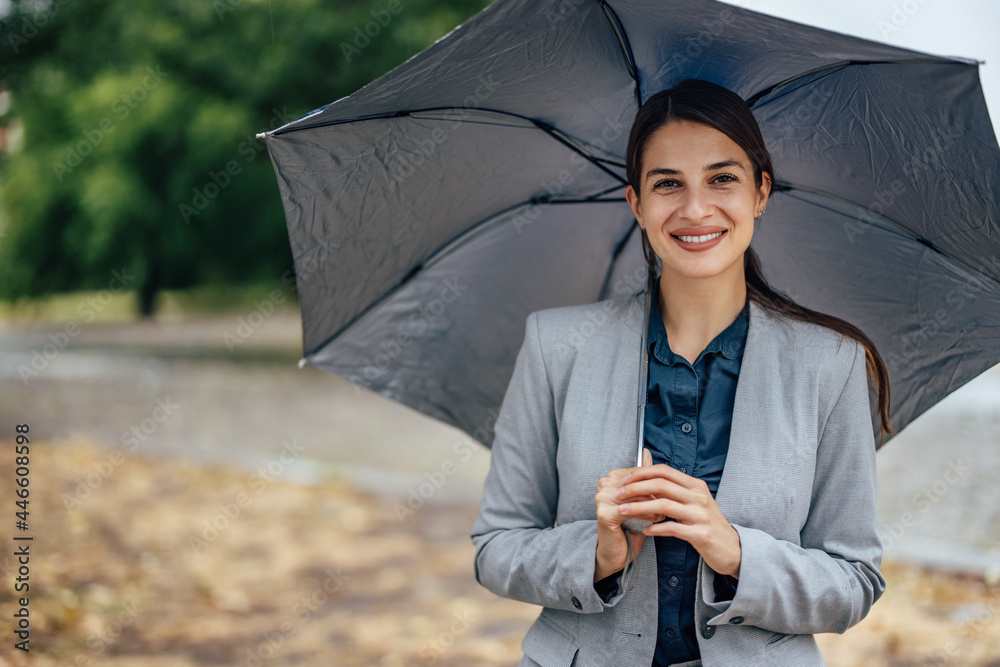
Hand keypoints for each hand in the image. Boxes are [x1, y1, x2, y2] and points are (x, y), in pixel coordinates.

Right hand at [593, 448, 664, 581]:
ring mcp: (601, 499)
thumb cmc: (630, 524)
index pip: (637, 473)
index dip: (654, 483)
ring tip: (665, 513)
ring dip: (654, 505)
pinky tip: (657, 520)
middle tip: (671, 503)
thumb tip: (647, 453)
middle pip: (637, 484)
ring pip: (636, 497)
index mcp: (610, 478)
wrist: (619, 551)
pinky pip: (631, 510)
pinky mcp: (604, 514)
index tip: (668, 493)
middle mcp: (603, 485)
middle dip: (656, 494)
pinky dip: (646, 515)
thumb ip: (643, 476)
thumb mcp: (639, 498)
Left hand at [616, 452, 741, 577]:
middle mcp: (699, 497)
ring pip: (664, 505)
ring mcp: (701, 515)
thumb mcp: (694, 502)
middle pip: (661, 484)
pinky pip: (672, 528)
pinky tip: (644, 530)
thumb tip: (650, 474)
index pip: (664, 471)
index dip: (642, 473)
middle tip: (618, 494)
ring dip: (639, 507)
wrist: (732, 549)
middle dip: (635, 488)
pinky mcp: (701, 534)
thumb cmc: (708, 524)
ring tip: (623, 511)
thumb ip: (674, 489)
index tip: (625, 480)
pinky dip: (655, 528)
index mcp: (696, 486)